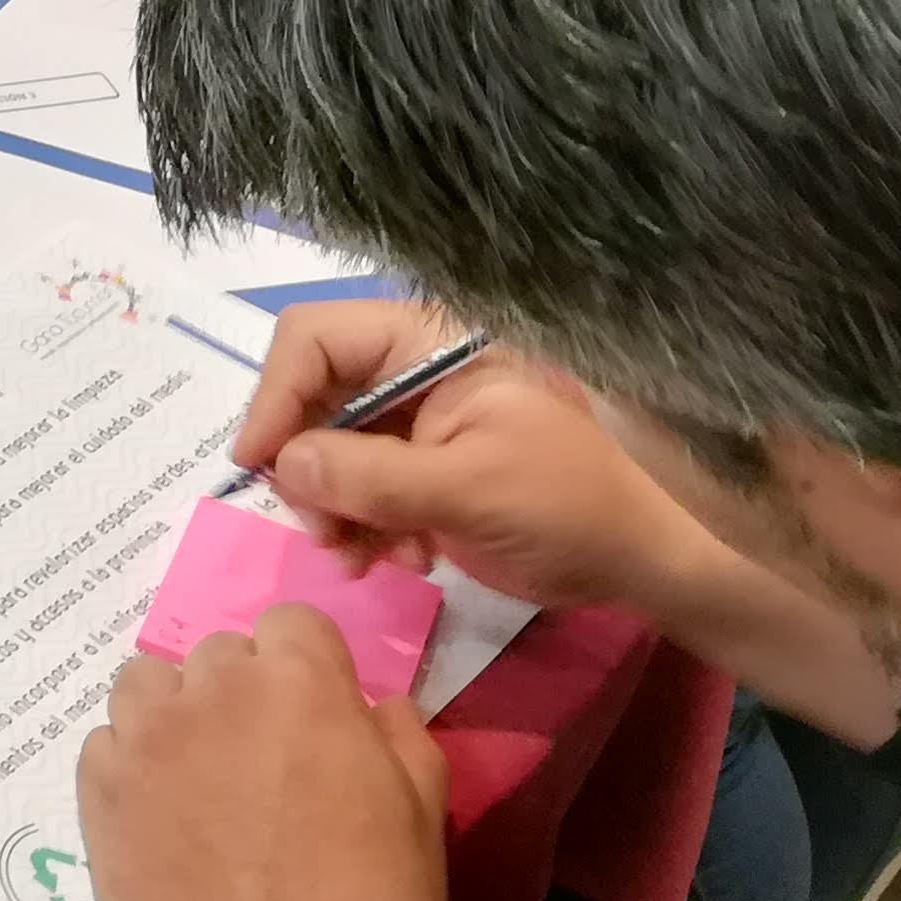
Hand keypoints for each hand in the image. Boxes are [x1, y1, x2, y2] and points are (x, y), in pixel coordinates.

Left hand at [79, 611, 453, 900]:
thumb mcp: (424, 808)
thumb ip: (397, 733)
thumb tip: (374, 704)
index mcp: (298, 682)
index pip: (288, 623)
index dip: (303, 668)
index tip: (311, 716)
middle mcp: (212, 691)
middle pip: (217, 656)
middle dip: (240, 695)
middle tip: (260, 765)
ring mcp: (144, 740)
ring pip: (146, 686)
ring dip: (173, 717)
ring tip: (199, 781)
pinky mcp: (98, 794)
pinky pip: (104, 746)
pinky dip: (129, 769)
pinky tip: (160, 820)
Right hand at [233, 303, 702, 613]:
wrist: (642, 559)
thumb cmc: (569, 506)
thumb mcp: (469, 489)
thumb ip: (372, 475)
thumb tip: (281, 464)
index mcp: (427, 342)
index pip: (314, 339)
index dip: (275, 397)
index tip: (258, 467)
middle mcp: (410, 370)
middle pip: (310, 397)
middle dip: (308, 469)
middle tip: (326, 534)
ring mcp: (414, 422)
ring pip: (325, 449)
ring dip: (334, 510)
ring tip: (367, 559)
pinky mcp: (419, 469)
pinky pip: (356, 488)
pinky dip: (362, 528)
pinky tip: (399, 561)